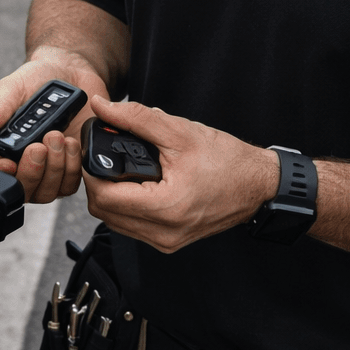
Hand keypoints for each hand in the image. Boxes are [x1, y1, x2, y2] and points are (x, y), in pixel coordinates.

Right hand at [0, 48, 106, 203]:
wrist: (70, 75)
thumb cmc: (34, 81)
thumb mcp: (12, 87)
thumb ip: (0, 105)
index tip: (8, 165)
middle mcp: (17, 163)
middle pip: (18, 190)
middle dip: (30, 172)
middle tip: (38, 146)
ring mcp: (43, 170)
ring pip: (44, 192)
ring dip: (54, 168)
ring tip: (58, 136)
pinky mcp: (67, 170)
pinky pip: (68, 185)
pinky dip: (72, 167)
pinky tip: (72, 143)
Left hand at [82, 97, 277, 252]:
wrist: (258, 184)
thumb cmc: (227, 161)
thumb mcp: (179, 132)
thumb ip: (135, 119)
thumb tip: (102, 107)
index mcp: (166, 207)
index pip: (104, 197)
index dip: (91, 172)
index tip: (92, 151)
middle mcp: (163, 232)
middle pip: (104, 212)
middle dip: (97, 183)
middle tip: (104, 158)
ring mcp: (166, 241)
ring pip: (115, 222)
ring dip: (109, 196)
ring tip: (121, 169)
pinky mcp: (170, 241)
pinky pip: (132, 227)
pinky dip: (126, 206)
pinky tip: (136, 185)